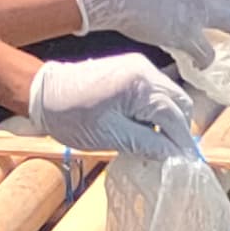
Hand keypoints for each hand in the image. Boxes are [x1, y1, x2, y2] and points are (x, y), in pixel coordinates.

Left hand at [28, 53, 201, 160]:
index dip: (182, 141)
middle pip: (179, 102)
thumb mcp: (109, 136)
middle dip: (178, 129)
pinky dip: (155, 111)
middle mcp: (146, 70)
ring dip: (167, 120)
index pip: (174, 115)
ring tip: (154, 144)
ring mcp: (139, 67)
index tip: (187, 163)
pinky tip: (143, 128)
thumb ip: (146, 144)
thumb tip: (174, 156)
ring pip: (169, 96)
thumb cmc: (70, 116)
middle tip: (172, 155)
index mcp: (140, 85)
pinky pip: (155, 91)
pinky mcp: (132, 70)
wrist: (42, 92)